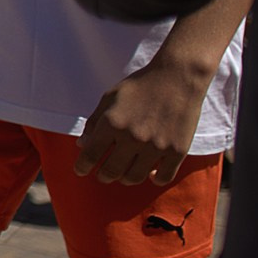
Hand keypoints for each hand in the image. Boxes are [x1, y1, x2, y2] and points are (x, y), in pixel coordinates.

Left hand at [76, 57, 213, 185]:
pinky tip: (149, 174)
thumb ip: (94, 122)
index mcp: (112, 123)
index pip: (91, 155)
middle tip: (102, 175)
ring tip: (123, 175)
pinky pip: (163, 177)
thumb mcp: (109, 98)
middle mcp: (132, 137)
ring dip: (125, 179)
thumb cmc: (140, 86)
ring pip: (135, 177)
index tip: (80, 171)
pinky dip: (154, 179)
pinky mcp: (177, 150)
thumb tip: (82, 146)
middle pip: (111, 171)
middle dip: (103, 176)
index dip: (82, 167)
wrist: (177, 78)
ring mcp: (156, 146)